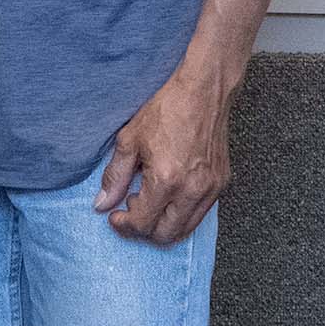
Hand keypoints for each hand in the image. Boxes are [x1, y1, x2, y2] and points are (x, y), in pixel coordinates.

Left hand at [94, 66, 231, 245]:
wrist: (204, 90)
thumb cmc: (167, 108)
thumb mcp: (130, 139)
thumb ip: (115, 175)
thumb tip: (102, 203)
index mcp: (166, 179)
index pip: (143, 223)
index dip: (125, 225)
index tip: (115, 216)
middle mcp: (192, 190)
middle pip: (166, 235)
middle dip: (143, 229)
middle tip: (130, 210)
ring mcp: (211, 189)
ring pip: (185, 229)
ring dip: (163, 225)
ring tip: (148, 201)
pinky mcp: (221, 184)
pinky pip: (200, 214)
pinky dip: (181, 215)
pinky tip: (168, 194)